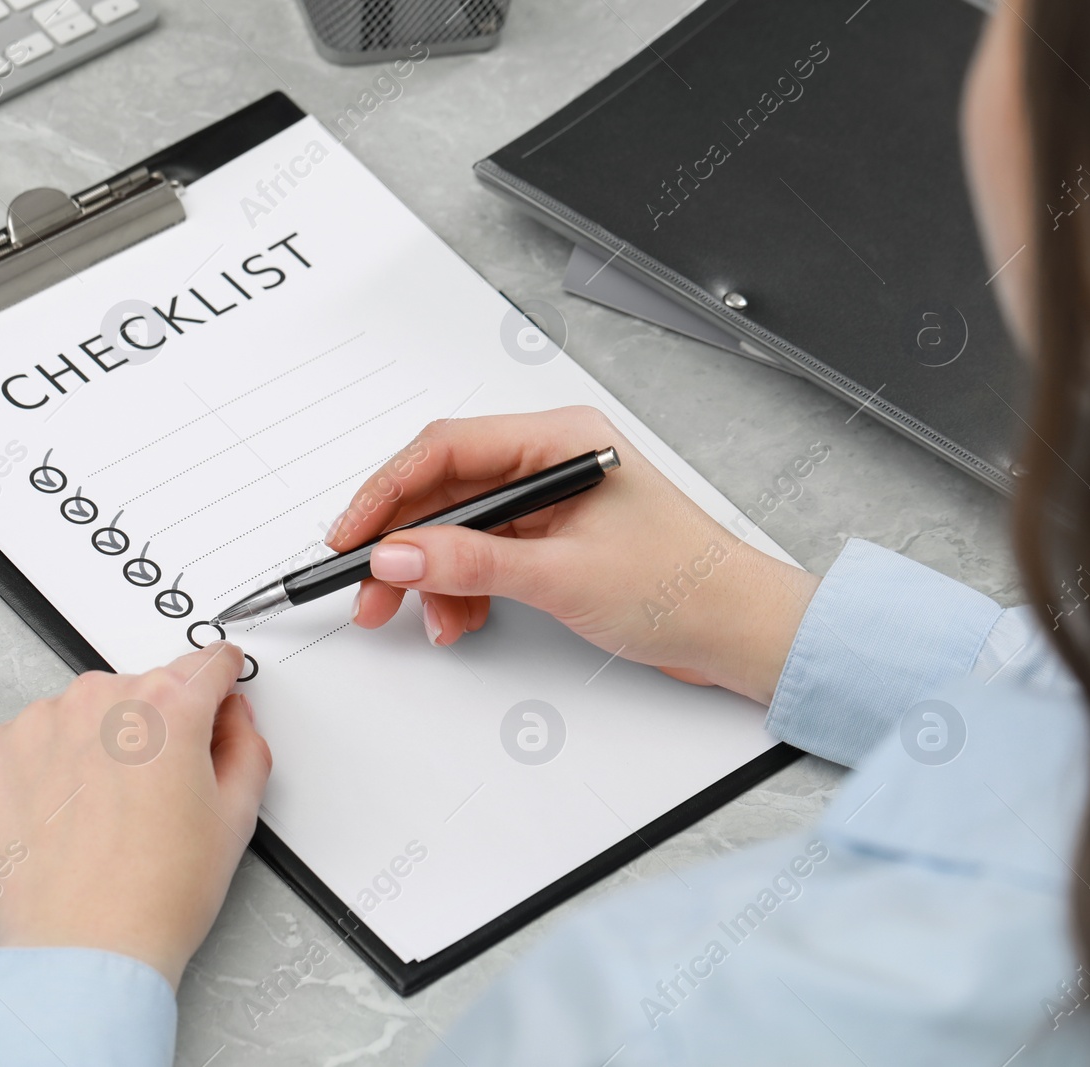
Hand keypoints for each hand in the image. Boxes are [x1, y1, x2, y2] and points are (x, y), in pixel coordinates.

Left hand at [0, 642, 269, 988]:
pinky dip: (46, 765)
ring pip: (86, 712)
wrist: (82, 951)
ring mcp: (41, 723)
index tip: (214, 695)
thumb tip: (232, 719)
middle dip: (155, 728)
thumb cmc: (154, 896)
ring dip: (98, 743)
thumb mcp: (236, 817)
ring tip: (106, 813)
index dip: (219, 684)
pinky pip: (31, 738)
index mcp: (167, 706)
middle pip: (143, 690)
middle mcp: (102, 700)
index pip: (206, 662)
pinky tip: (64, 813)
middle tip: (158, 794)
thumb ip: (245, 745)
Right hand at [328, 408, 819, 704]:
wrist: (739, 630)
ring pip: (460, 527)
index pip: (446, 450)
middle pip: (446, 490)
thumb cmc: (683, 586)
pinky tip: (462, 618)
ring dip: (434, 574)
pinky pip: (484, 554)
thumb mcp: (563, 575)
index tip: (351, 536)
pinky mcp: (552, 540)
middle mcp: (550, 460)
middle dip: (404, 544)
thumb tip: (399, 555)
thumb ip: (471, 562)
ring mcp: (550, 501)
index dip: (387, 493)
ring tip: (427, 619)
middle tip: (370, 589)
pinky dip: (463, 587)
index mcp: (559, 439)